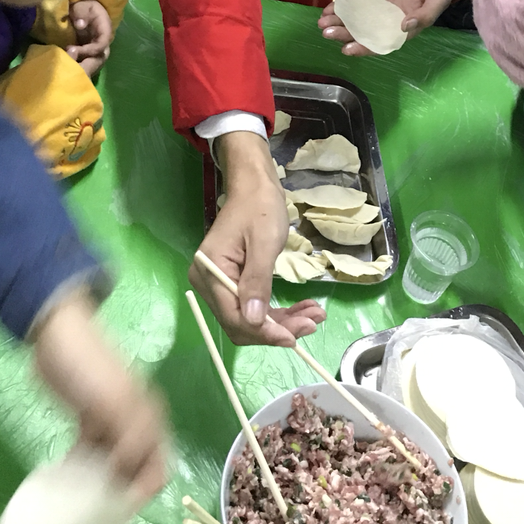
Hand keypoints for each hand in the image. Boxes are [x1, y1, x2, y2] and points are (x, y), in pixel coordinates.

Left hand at [32, 292, 168, 501]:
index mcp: (148, 415)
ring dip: (102, 481)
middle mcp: (134, 422)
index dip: (145, 487)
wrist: (55, 337)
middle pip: (138, 467)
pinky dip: (84, 468)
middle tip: (98, 505)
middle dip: (122, 488)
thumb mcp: (113, 401)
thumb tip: (129, 472)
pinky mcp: (88, 421)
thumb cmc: (88, 366)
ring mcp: (110, 422)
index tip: (121, 507)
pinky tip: (70, 479)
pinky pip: (93, 454)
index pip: (159, 463)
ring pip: (114, 463)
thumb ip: (129, 437)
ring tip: (82, 496)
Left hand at [67, 0, 113, 75]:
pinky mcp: (89, 50)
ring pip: (93, 59)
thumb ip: (80, 12)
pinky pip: (86, 59)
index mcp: (105, 27)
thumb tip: (80, 25)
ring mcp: (96, 45)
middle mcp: (103, 39)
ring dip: (81, 62)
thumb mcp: (81, 5)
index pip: (103, 43)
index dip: (91, 50)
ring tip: (66, 58)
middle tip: (68, 55)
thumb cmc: (82, 6)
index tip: (74, 50)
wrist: (80, 9)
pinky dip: (78, 61)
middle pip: (99, 55)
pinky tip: (66, 59)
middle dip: (85, 59)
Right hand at [189, 132, 325, 346]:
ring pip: (250, 319)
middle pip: (241, 323)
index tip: (295, 336)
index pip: (234, 317)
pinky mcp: (231, 282)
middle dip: (277, 328)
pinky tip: (303, 309)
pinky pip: (253, 306)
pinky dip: (277, 311)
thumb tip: (253, 321)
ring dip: (282, 322)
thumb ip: (257, 282)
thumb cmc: (260, 207)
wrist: (254, 186)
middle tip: (312, 322)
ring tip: (315, 315)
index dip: (264, 332)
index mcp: (210, 272)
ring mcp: (219, 284)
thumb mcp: (264, 242)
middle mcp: (208, 283)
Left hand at [317, 0, 460, 55]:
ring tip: (323, 22)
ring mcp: (376, 7)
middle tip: (328, 32)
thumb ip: (426, 15)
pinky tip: (328, 9)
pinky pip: (352, 4)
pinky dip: (340, 8)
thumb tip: (405, 26)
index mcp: (404, 28)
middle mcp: (387, 21)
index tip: (348, 48)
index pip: (381, 43)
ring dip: (338, 23)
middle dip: (344, 34)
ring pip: (354, 20)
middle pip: (362, 33)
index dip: (364, 48)